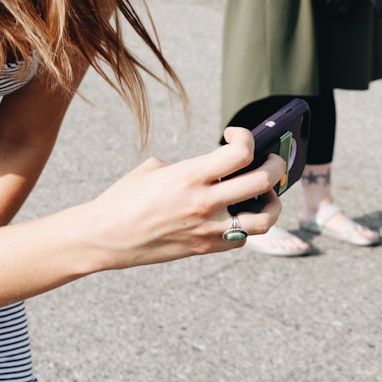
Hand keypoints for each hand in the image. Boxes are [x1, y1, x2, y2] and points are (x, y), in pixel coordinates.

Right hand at [83, 127, 284, 268]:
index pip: (240, 153)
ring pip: (265, 217)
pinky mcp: (205, 246)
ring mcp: (208, 228)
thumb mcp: (153, 170)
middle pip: (263, 180)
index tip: (235, 134)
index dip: (245, 137)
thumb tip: (213, 171)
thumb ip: (188, 168)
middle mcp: (204, 202)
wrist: (106, 236)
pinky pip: (244, 237)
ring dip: (272, 201)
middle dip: (274, 164)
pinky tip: (239, 212)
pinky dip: (248, 223)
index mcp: (188, 176)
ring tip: (266, 193)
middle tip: (269, 158)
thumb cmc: (124, 198)